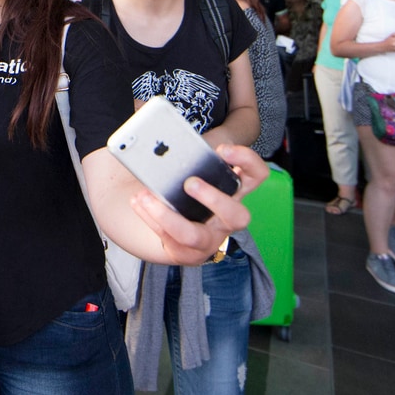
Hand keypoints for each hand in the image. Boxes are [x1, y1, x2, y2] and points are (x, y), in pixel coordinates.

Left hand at [130, 144, 265, 264]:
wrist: (167, 222)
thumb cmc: (183, 187)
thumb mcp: (190, 167)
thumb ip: (186, 154)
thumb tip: (160, 142)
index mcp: (234, 191)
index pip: (256, 175)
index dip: (247, 162)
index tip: (223, 150)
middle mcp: (226, 218)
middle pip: (237, 215)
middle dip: (214, 199)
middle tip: (190, 183)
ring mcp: (209, 239)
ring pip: (194, 235)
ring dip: (168, 216)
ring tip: (145, 196)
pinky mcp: (188, 252)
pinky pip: (169, 239)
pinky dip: (149, 218)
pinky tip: (138, 202)